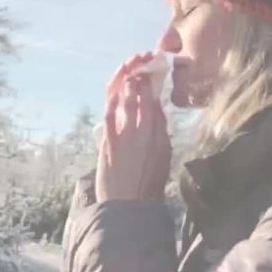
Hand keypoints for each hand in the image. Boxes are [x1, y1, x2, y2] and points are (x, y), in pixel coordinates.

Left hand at [96, 53, 171, 203]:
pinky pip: (110, 113)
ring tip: (127, 70)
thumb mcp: (162, 159)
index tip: (150, 75)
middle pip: (143, 96)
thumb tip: (158, 118)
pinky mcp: (109, 142)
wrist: (129, 206)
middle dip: (141, 77)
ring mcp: (126, 136)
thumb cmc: (147, 187)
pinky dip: (112, 98)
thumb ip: (161, 137)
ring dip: (126, 82)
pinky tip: (114, 88)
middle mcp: (145, 132)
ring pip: (127, 101)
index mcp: (160, 136)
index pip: (156, 103)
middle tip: (139, 65)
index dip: (153, 86)